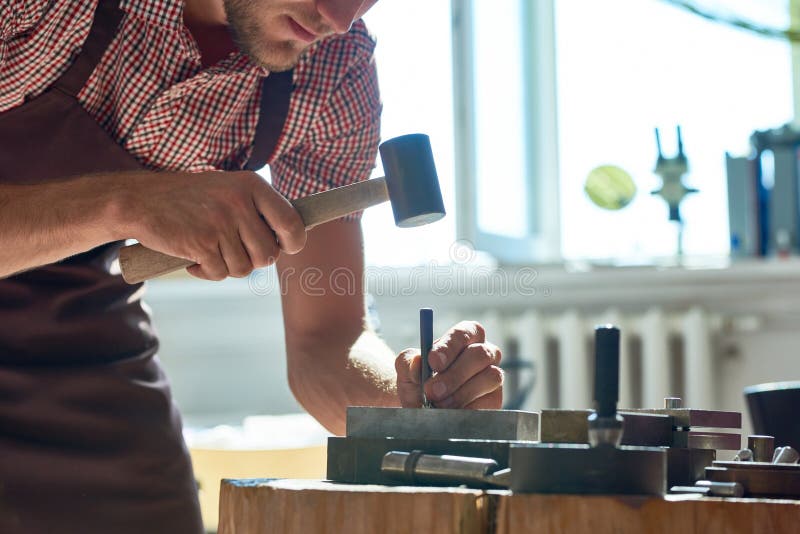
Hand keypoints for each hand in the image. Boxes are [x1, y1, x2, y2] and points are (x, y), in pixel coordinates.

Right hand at [122, 170, 305, 279]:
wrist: (141, 200)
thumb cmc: (190, 199)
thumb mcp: (229, 190)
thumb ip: (257, 210)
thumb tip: (292, 238)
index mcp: (252, 186)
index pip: (292, 222)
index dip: (293, 242)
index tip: (284, 247)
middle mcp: (239, 202)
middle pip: (268, 254)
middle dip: (252, 260)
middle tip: (232, 251)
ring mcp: (220, 223)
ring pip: (244, 268)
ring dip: (228, 267)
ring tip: (211, 252)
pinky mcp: (201, 243)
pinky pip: (219, 273)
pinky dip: (207, 272)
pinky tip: (195, 259)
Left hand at [395, 321, 502, 408]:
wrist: (421, 407)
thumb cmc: (417, 381)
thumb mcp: (407, 369)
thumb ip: (409, 363)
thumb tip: (418, 361)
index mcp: (464, 336)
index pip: (464, 332)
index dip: (450, 346)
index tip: (433, 362)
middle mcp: (484, 353)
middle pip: (480, 355)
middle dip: (455, 374)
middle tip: (432, 390)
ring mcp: (493, 375)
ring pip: (490, 377)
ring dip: (461, 393)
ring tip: (438, 404)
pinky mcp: (494, 399)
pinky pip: (489, 402)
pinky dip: (467, 409)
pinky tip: (451, 413)